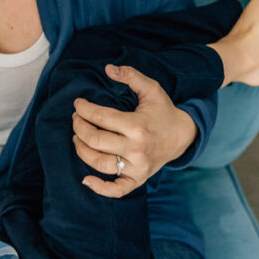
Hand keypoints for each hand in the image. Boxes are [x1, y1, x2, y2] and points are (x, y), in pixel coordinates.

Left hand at [72, 64, 196, 197]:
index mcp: (137, 126)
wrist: (183, 137)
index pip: (101, 117)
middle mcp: (136, 149)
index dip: (83, 109)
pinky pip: (117, 190)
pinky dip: (100, 188)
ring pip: (99, 163)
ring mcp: (137, 167)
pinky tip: (86, 180)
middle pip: (95, 140)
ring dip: (81, 150)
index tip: (78, 104)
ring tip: (77, 138)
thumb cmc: (163, 111)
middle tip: (76, 119)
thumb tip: (108, 68)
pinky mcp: (138, 179)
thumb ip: (131, 76)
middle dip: (79, 128)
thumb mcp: (152, 89)